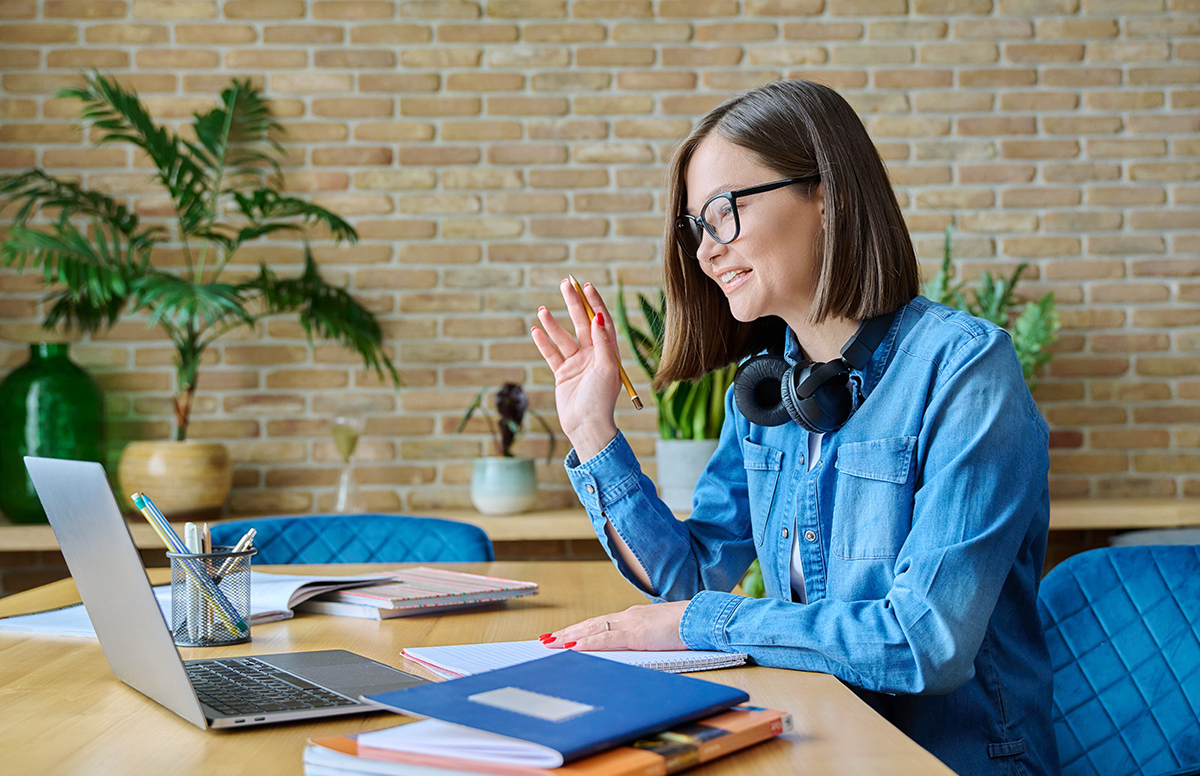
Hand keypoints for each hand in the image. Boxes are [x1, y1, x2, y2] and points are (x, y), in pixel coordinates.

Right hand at [530, 279, 621, 459]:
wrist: (587, 426)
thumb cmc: (601, 400)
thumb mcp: (607, 369)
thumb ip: (602, 342)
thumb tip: (598, 316)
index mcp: (608, 352)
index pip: (602, 321)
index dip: (595, 302)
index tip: (587, 286)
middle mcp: (593, 355)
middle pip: (582, 323)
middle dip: (574, 304)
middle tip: (565, 284)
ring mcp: (577, 364)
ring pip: (563, 337)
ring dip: (553, 323)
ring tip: (541, 309)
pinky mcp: (563, 374)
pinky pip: (551, 354)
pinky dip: (543, 343)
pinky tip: (535, 330)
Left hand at [540, 601, 689, 651]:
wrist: (701, 619)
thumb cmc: (686, 627)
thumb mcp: (660, 633)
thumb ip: (645, 638)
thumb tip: (635, 646)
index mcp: (633, 617)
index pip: (600, 622)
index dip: (580, 629)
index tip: (564, 634)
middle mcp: (627, 617)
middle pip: (590, 624)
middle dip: (567, 632)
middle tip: (546, 639)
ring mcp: (630, 624)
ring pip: (591, 630)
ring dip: (569, 636)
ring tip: (550, 642)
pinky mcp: (635, 634)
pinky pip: (604, 639)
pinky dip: (585, 642)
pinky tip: (572, 646)